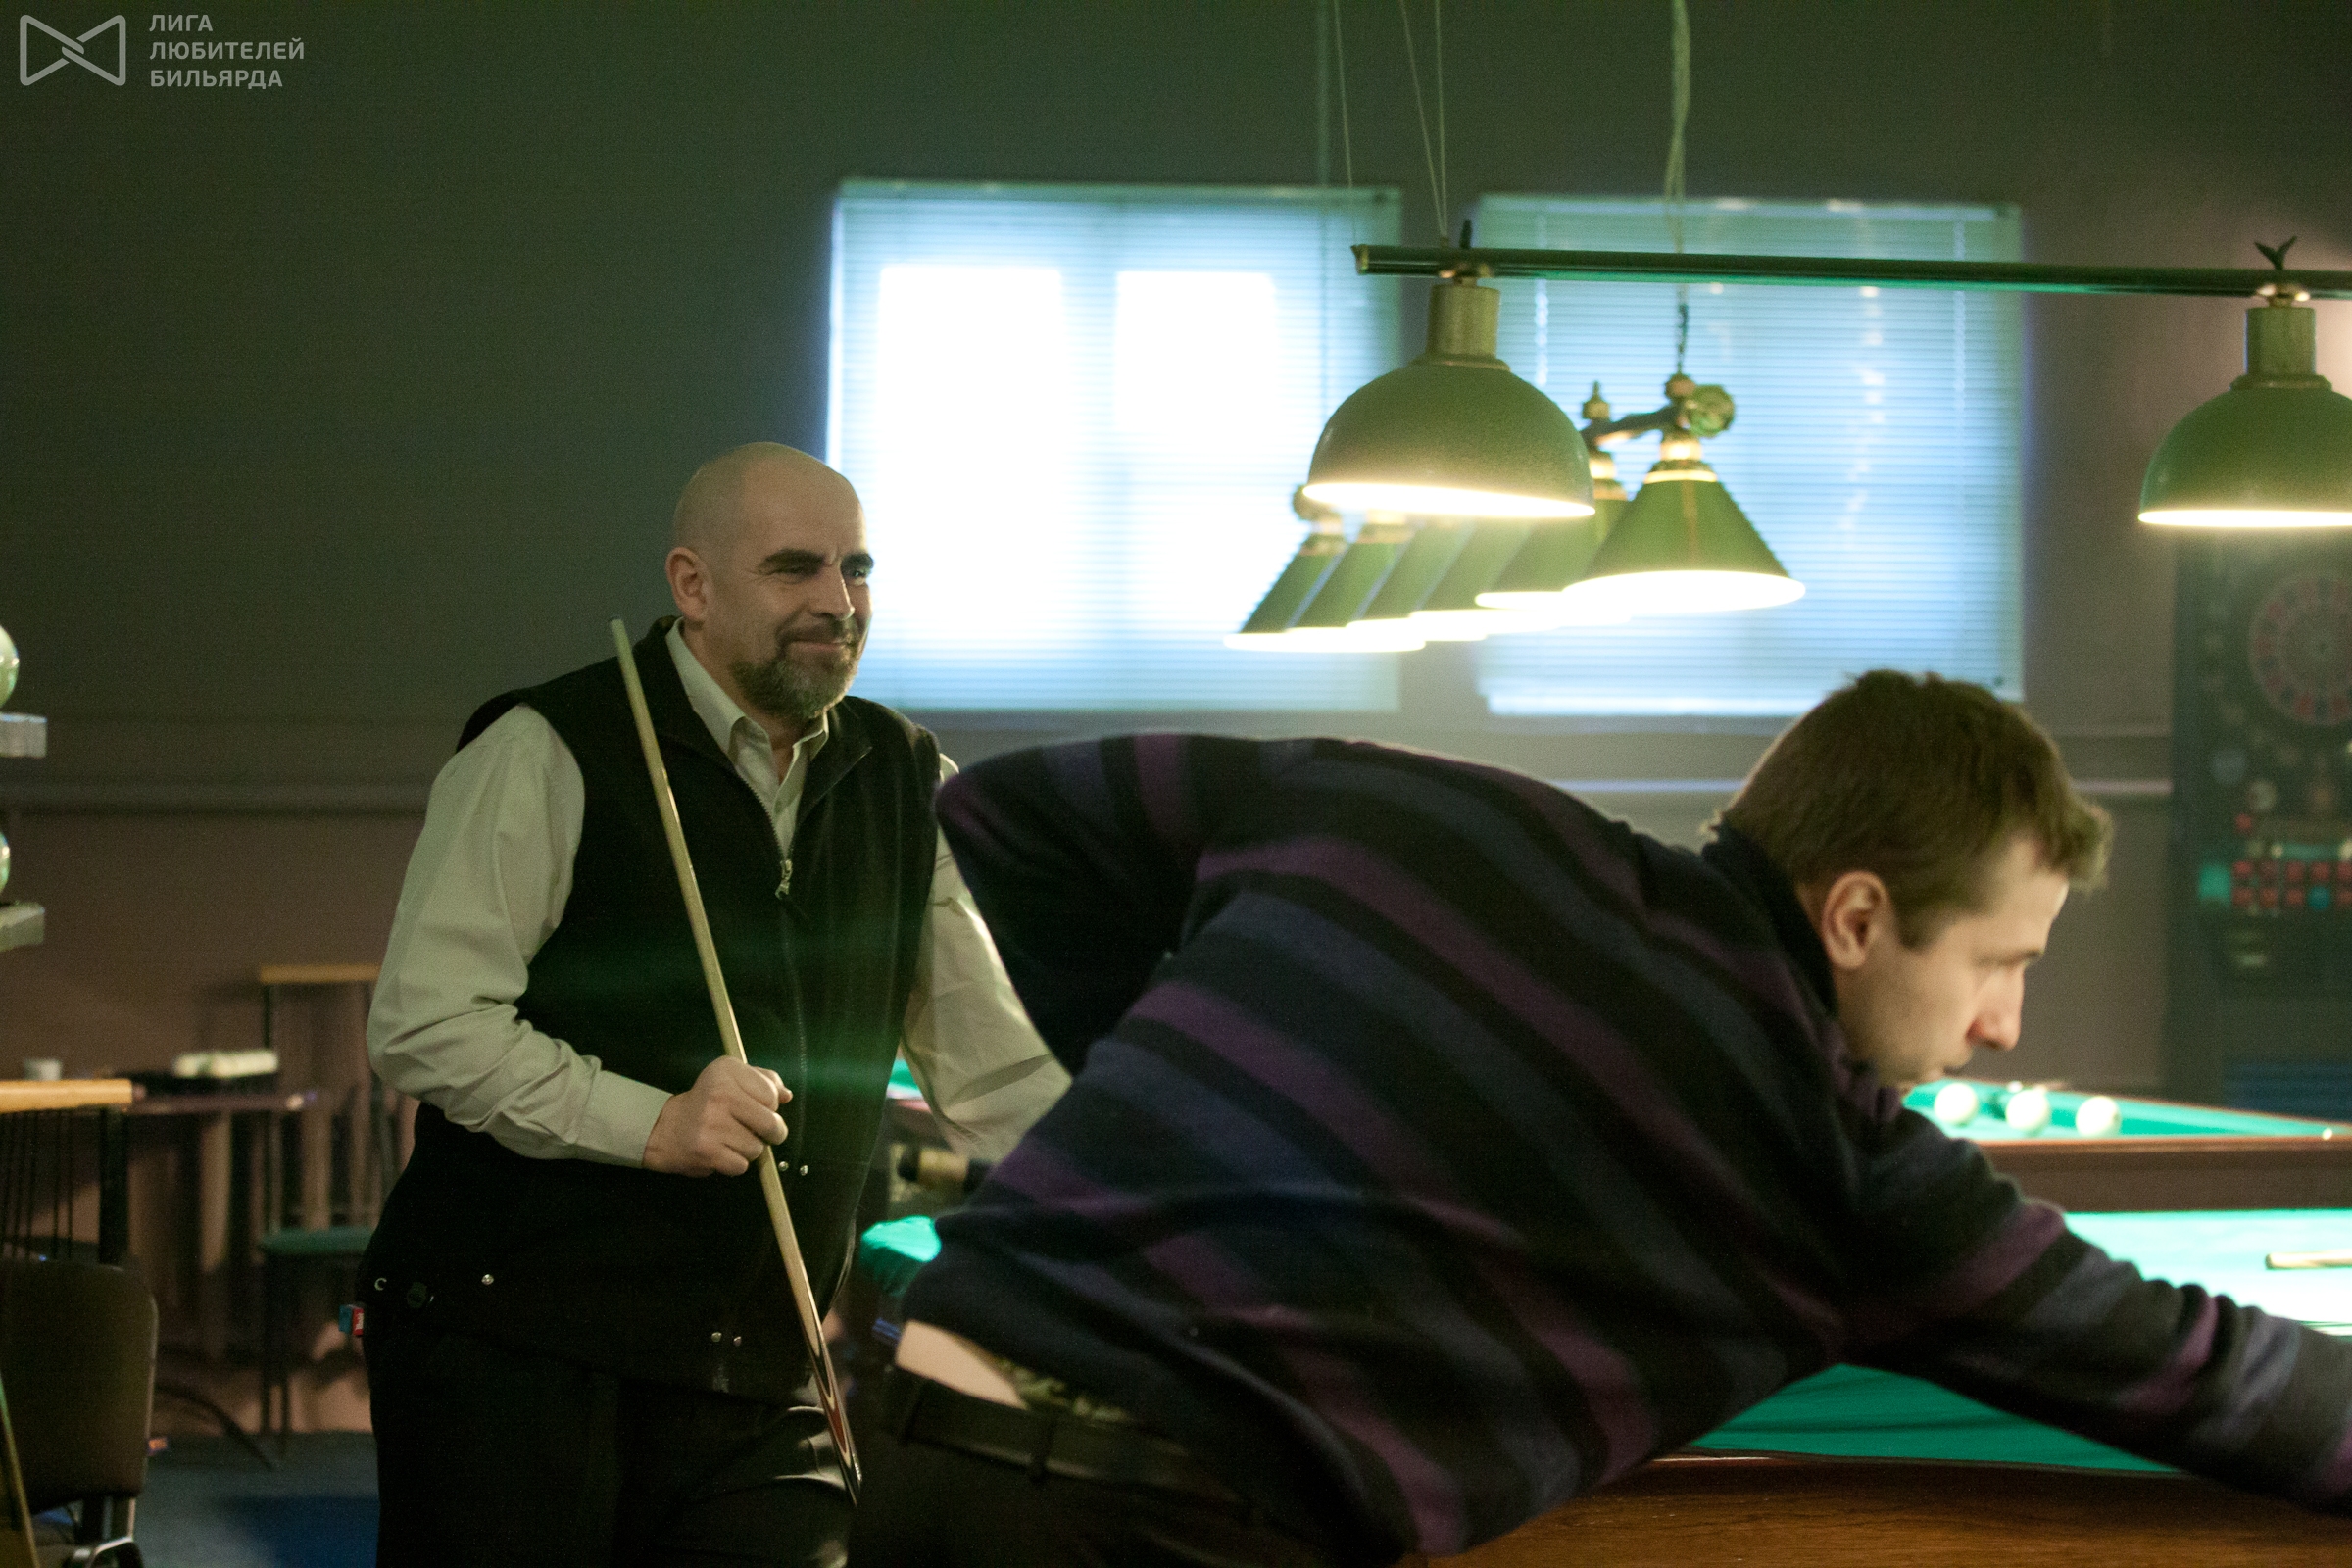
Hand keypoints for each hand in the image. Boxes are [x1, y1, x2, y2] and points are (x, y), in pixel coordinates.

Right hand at [642, 1056, 790, 1175]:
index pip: (772, 1095)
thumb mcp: (731, 1078)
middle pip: (771, 1123)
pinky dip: (735, 1163)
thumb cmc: (707, 1102)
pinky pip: (742, 1165)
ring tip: (731, 1139)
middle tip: (762, 1133)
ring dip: (750, 1149)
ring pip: (757, 1148)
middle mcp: (719, 1093)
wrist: (666, 1128)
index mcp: (727, 1070)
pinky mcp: (707, 1150)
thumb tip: (787, 1095)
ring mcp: (712, 1123)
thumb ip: (763, 1081)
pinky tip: (722, 1151)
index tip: (758, 1108)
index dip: (771, 1107)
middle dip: (773, 1133)